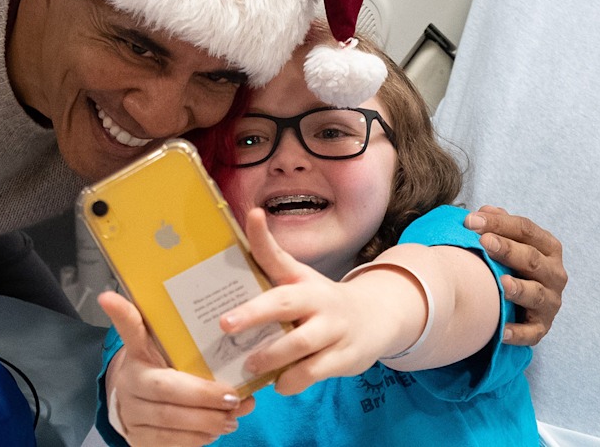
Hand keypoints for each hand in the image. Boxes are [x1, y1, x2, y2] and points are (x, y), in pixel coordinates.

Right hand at [98, 291, 252, 446]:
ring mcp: (133, 414)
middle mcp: (130, 384)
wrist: (135, 405)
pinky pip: (172, 442)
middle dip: (205, 396)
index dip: (122, 315)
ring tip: (232, 417)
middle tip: (234, 398)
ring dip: (208, 421)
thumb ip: (174, 330)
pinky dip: (198, 439)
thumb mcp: (163, 349)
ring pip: (172, 421)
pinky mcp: (139, 440)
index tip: (109, 296)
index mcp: (137, 355)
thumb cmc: (159, 371)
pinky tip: (215, 431)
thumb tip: (162, 306)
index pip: (131, 331)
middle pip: (167, 390)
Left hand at [220, 209, 409, 394]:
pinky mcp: (345, 357)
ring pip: (300, 343)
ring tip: (249, 365)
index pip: (279, 255)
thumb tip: (243, 227)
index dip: (262, 236)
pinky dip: (292, 380)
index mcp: (301, 279)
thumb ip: (268, 262)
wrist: (375, 318)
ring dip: (271, 357)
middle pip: (286, 303)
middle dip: (254, 314)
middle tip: (225, 324)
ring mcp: (334, 328)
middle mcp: (319, 299)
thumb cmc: (320, 300)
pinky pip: (314, 372)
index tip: (253, 215)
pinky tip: (279, 383)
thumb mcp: (297, 280)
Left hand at [465, 205, 566, 345]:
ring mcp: (550, 302)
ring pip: (536, 294)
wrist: (523, 303)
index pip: (526, 230)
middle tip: (484, 242)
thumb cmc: (511, 265)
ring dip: (519, 289)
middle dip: (507, 249)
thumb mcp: (509, 242)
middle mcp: (554, 274)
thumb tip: (483, 211)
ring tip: (501, 283)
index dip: (499, 223)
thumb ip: (498, 225)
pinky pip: (531, 332)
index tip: (470, 221)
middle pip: (531, 259)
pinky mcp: (541, 327)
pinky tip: (502, 331)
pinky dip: (518, 332)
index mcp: (547, 248)